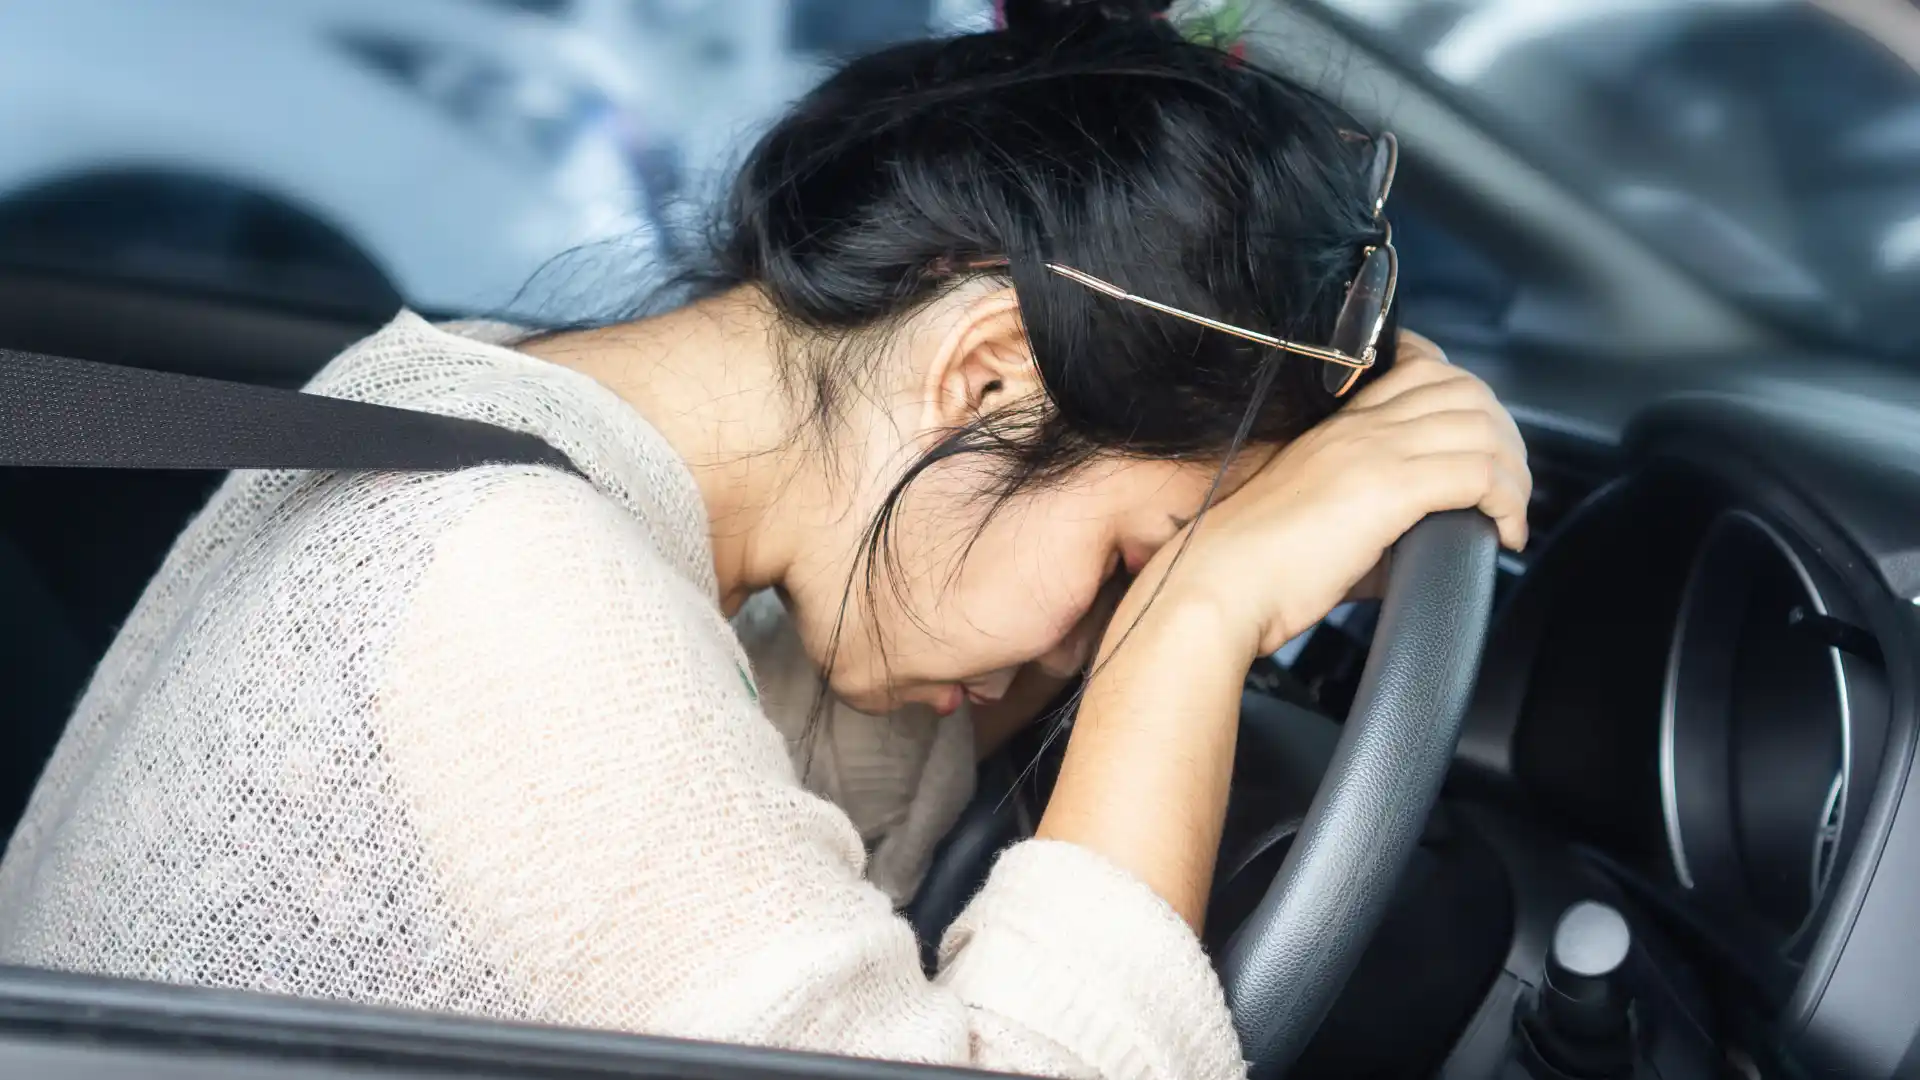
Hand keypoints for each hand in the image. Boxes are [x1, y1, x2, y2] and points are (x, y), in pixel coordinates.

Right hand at [1136, 331, 1529, 658]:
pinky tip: (1502, 534)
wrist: (1217, 584)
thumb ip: (1371, 519)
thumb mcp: (1318, 524)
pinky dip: (1508, 501)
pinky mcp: (1388, 487)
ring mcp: (1374, 450)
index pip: (1424, 367)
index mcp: (1338, 425)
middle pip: (1468, 390)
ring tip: (1510, 513)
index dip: (1469, 398)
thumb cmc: (1251, 568)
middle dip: (1505, 437)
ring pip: (1484, 426)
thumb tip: (1417, 547)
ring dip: (1514, 471)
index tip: (1480, 445)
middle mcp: (1359, 426)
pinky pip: (1481, 472)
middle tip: (1507, 488)